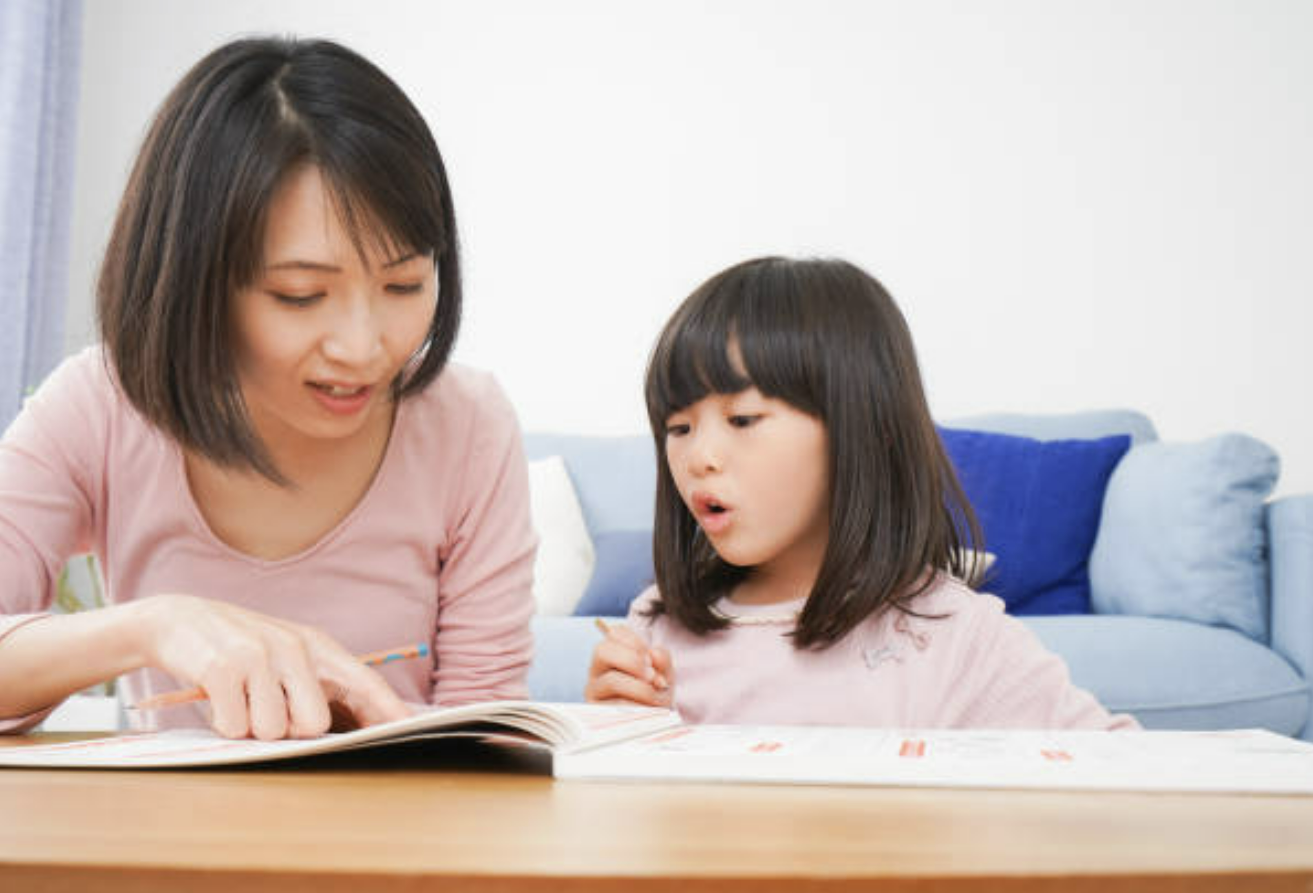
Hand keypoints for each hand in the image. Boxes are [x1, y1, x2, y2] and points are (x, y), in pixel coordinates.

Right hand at [136, 595, 410, 739]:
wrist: (178, 620)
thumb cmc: (240, 650)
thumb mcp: (285, 657)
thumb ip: (316, 686)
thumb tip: (342, 732)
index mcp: (316, 646)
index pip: (363, 682)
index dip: (387, 709)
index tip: (408, 729)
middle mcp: (294, 648)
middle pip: (313, 724)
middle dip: (289, 732)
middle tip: (266, 710)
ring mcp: (259, 656)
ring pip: (272, 731)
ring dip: (250, 728)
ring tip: (239, 699)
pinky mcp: (223, 669)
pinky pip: (234, 726)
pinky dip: (223, 724)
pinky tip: (219, 699)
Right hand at [584, 622, 673, 706]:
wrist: (656, 722)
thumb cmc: (656, 693)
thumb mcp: (663, 673)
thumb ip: (662, 659)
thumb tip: (653, 654)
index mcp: (613, 653)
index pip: (614, 633)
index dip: (635, 642)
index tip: (651, 658)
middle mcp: (598, 669)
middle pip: (602, 650)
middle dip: (632, 660)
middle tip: (651, 675)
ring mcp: (594, 691)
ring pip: (611, 680)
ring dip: (639, 688)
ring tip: (655, 698)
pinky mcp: (597, 713)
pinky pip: (615, 706)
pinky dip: (636, 708)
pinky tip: (646, 712)